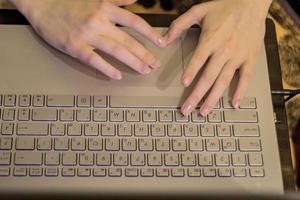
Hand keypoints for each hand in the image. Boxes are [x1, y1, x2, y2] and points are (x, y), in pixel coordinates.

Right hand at [11, 0, 164, 79]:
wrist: (41, 4)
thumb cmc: (69, 2)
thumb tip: (134, 0)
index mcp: (105, 8)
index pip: (134, 22)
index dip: (149, 33)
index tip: (161, 43)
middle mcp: (99, 21)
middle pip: (128, 40)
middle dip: (145, 53)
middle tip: (155, 63)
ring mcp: (87, 35)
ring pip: (115, 51)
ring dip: (133, 62)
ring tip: (144, 70)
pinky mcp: (75, 47)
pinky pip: (94, 60)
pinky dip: (107, 68)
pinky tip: (117, 76)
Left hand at [163, 0, 271, 115]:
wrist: (252, 3)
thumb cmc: (225, 7)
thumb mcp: (199, 10)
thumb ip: (179, 24)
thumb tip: (164, 39)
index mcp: (211, 39)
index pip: (199, 59)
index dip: (191, 72)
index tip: (184, 84)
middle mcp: (224, 50)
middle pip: (209, 77)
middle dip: (197, 95)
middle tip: (187, 109)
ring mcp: (238, 56)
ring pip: (224, 81)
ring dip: (214, 98)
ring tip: (204, 112)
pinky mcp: (250, 59)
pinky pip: (246, 78)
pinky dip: (241, 91)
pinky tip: (234, 103)